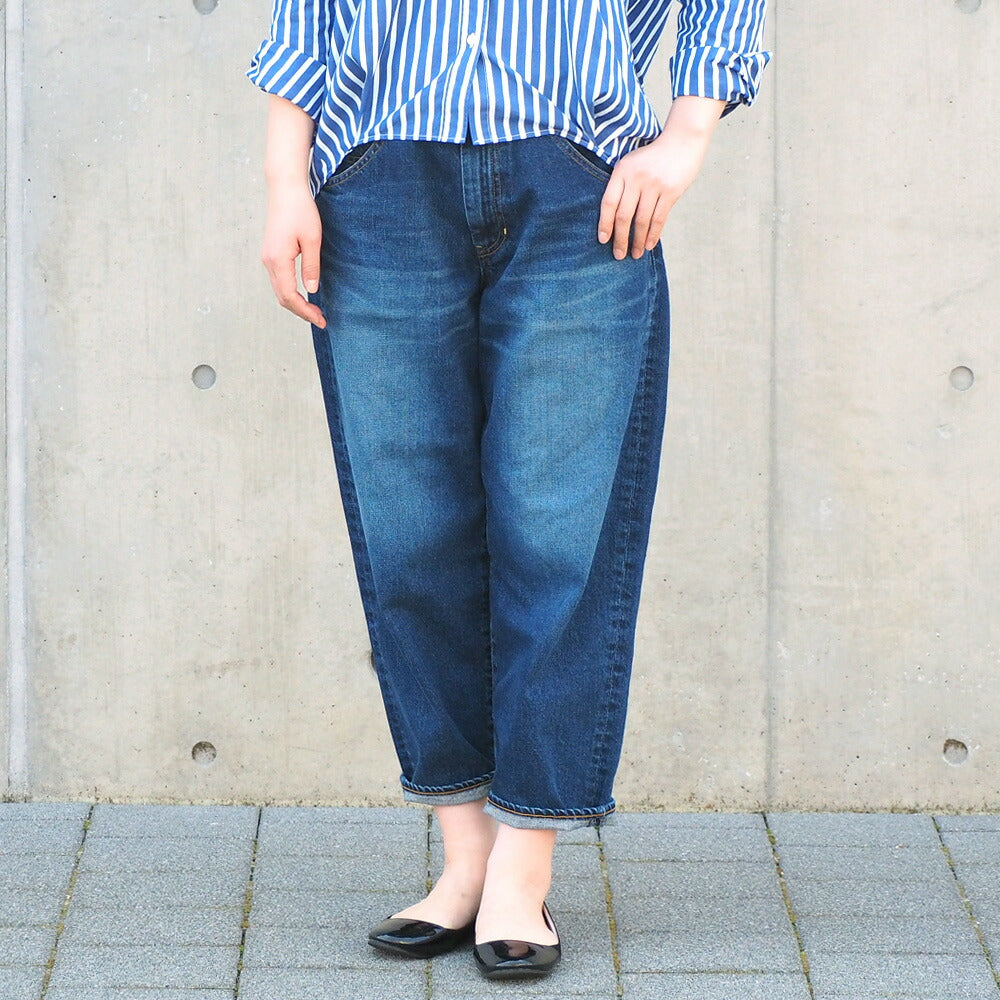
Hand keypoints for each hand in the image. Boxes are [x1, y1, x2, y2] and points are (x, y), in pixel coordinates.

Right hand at [260, 180, 326, 327]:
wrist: (284, 189)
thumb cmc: (301, 210)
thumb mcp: (313, 239)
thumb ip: (312, 266)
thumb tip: (311, 289)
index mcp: (278, 260)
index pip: (291, 296)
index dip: (306, 312)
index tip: (321, 320)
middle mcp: (269, 262)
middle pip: (283, 298)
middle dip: (301, 312)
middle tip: (321, 320)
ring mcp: (267, 258)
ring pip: (279, 290)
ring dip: (296, 303)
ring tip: (314, 311)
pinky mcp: (270, 254)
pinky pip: (279, 280)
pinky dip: (291, 292)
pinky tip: (304, 295)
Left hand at [597, 96, 725, 259]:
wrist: (682, 141)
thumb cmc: (652, 158)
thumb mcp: (631, 164)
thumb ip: (622, 186)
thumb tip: (613, 220)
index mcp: (622, 171)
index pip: (608, 202)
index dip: (604, 224)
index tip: (603, 240)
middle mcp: (636, 178)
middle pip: (624, 215)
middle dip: (620, 239)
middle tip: (618, 255)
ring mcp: (654, 184)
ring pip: (642, 220)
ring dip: (637, 241)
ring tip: (635, 254)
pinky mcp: (671, 191)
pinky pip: (659, 218)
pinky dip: (652, 234)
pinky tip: (648, 245)